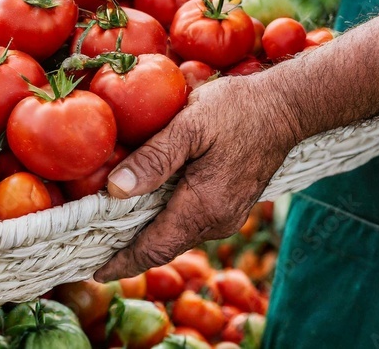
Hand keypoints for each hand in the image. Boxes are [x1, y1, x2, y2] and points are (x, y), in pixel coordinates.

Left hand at [94, 73, 302, 280]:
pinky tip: (144, 210)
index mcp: (204, 207)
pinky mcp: (230, 206)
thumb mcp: (189, 125)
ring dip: (146, 237)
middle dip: (128, 252)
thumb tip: (115, 190)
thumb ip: (153, 159)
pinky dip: (164, 222)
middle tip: (92, 253)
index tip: (94, 272)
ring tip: (110, 234)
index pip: (154, 247)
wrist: (286, 107)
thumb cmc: (237, 110)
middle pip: (164, 247)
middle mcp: (217, 222)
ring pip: (177, 236)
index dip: (122, 262)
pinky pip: (190, 223)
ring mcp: (227, 217)